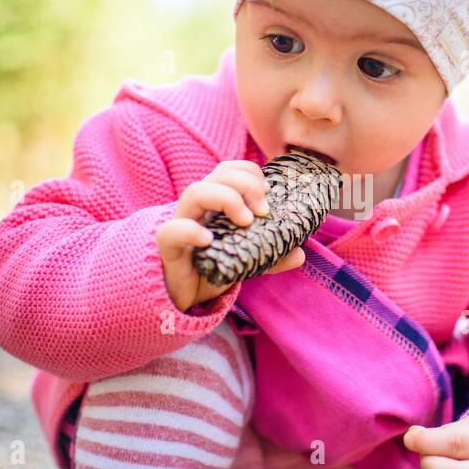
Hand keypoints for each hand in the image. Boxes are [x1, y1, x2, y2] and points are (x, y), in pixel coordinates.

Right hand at [156, 159, 305, 312]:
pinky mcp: (168, 248)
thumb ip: (273, 255)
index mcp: (215, 204)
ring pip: (194, 192)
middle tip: (264, 210)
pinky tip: (209, 240)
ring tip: (246, 221)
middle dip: (245, 185)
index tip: (268, 194)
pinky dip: (190, 231)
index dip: (250, 174)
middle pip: (216, 175)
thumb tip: (300, 254)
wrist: (186, 297)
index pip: (228, 170)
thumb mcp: (250, 260)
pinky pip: (170, 232)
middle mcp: (198, 208)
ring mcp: (181, 224)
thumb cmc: (215, 268)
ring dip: (225, 198)